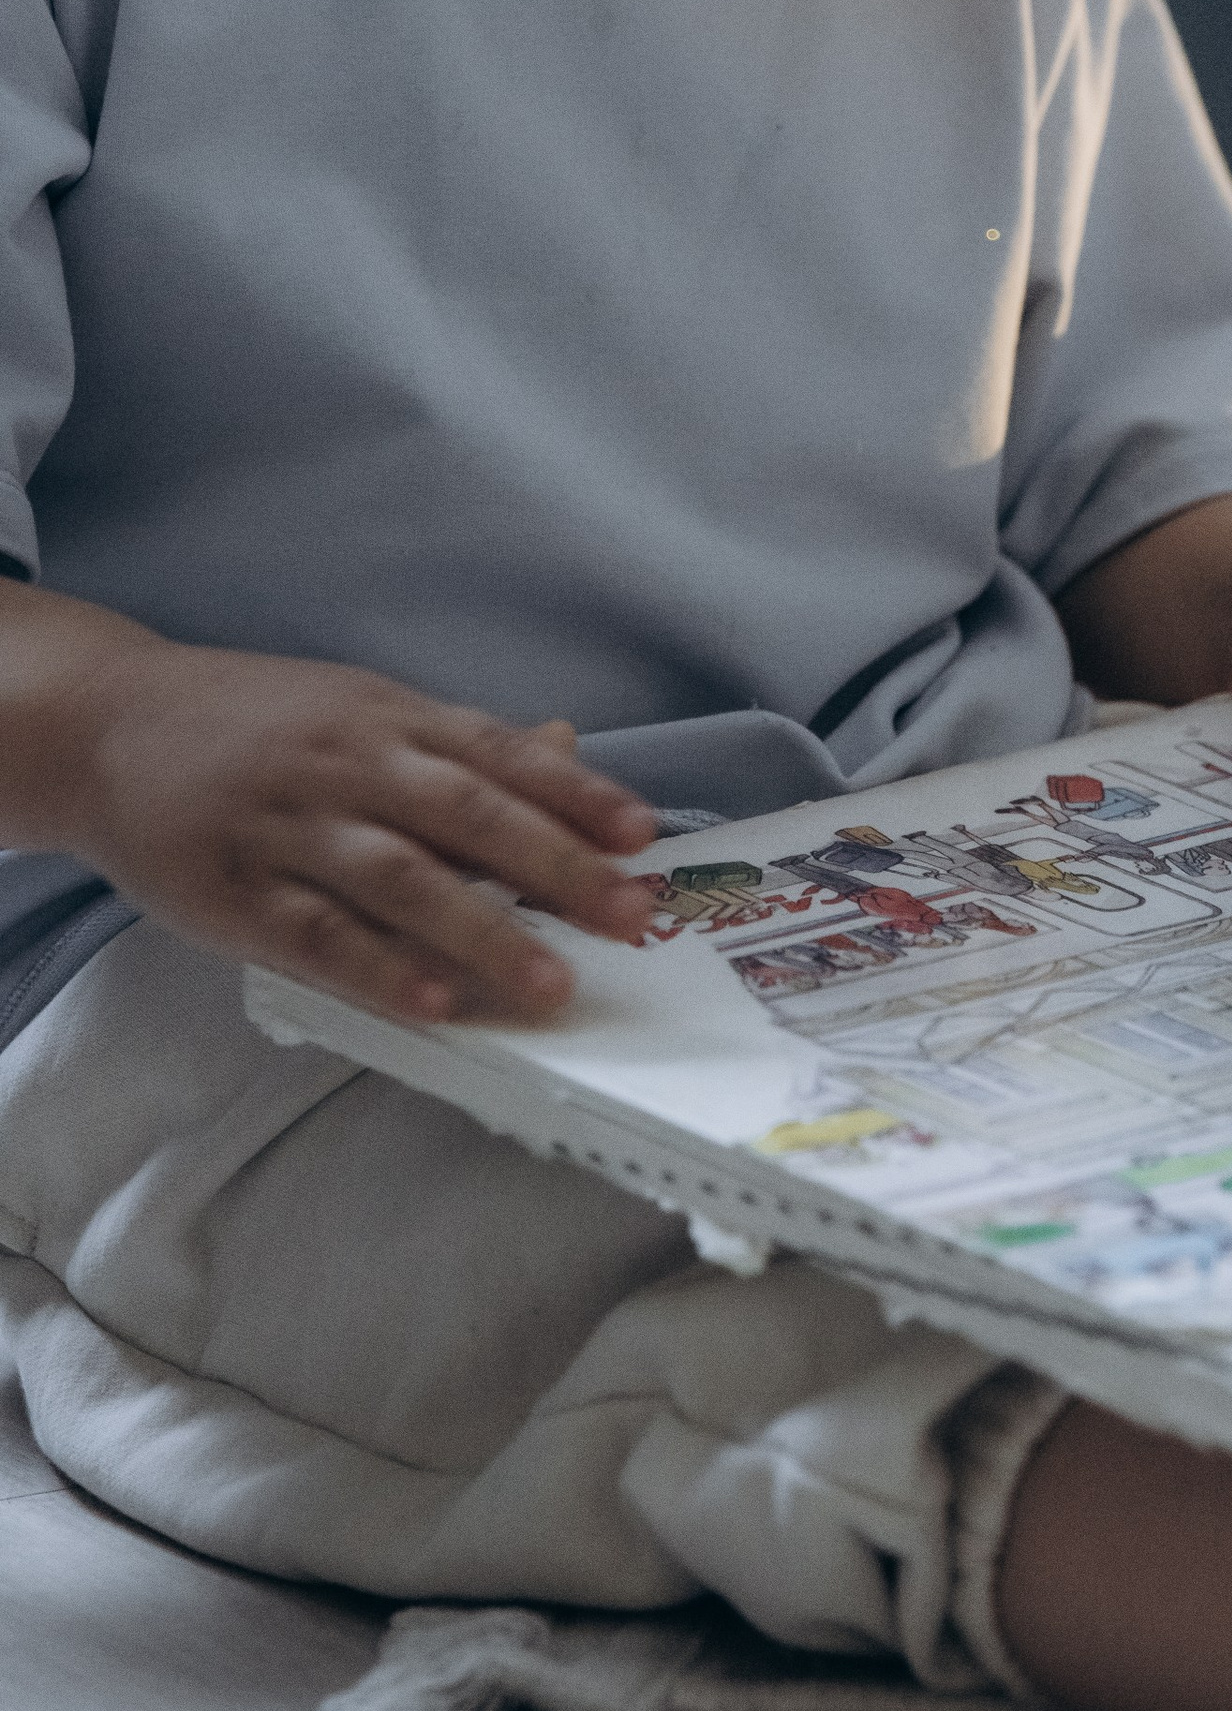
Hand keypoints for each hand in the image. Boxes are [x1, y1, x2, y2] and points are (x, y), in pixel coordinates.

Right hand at [15, 602, 659, 1024]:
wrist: (109, 725)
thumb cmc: (257, 725)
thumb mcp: (361, 708)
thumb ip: (460, 744)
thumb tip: (565, 752)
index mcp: (390, 719)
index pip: (501, 756)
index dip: (577, 796)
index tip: (643, 838)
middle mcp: (350, 766)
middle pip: (467, 815)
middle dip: (557, 868)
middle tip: (629, 917)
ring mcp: (292, 829)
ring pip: (399, 880)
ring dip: (483, 932)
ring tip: (550, 983)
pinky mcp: (235, 893)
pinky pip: (315, 934)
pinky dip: (377, 969)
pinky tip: (433, 1002)